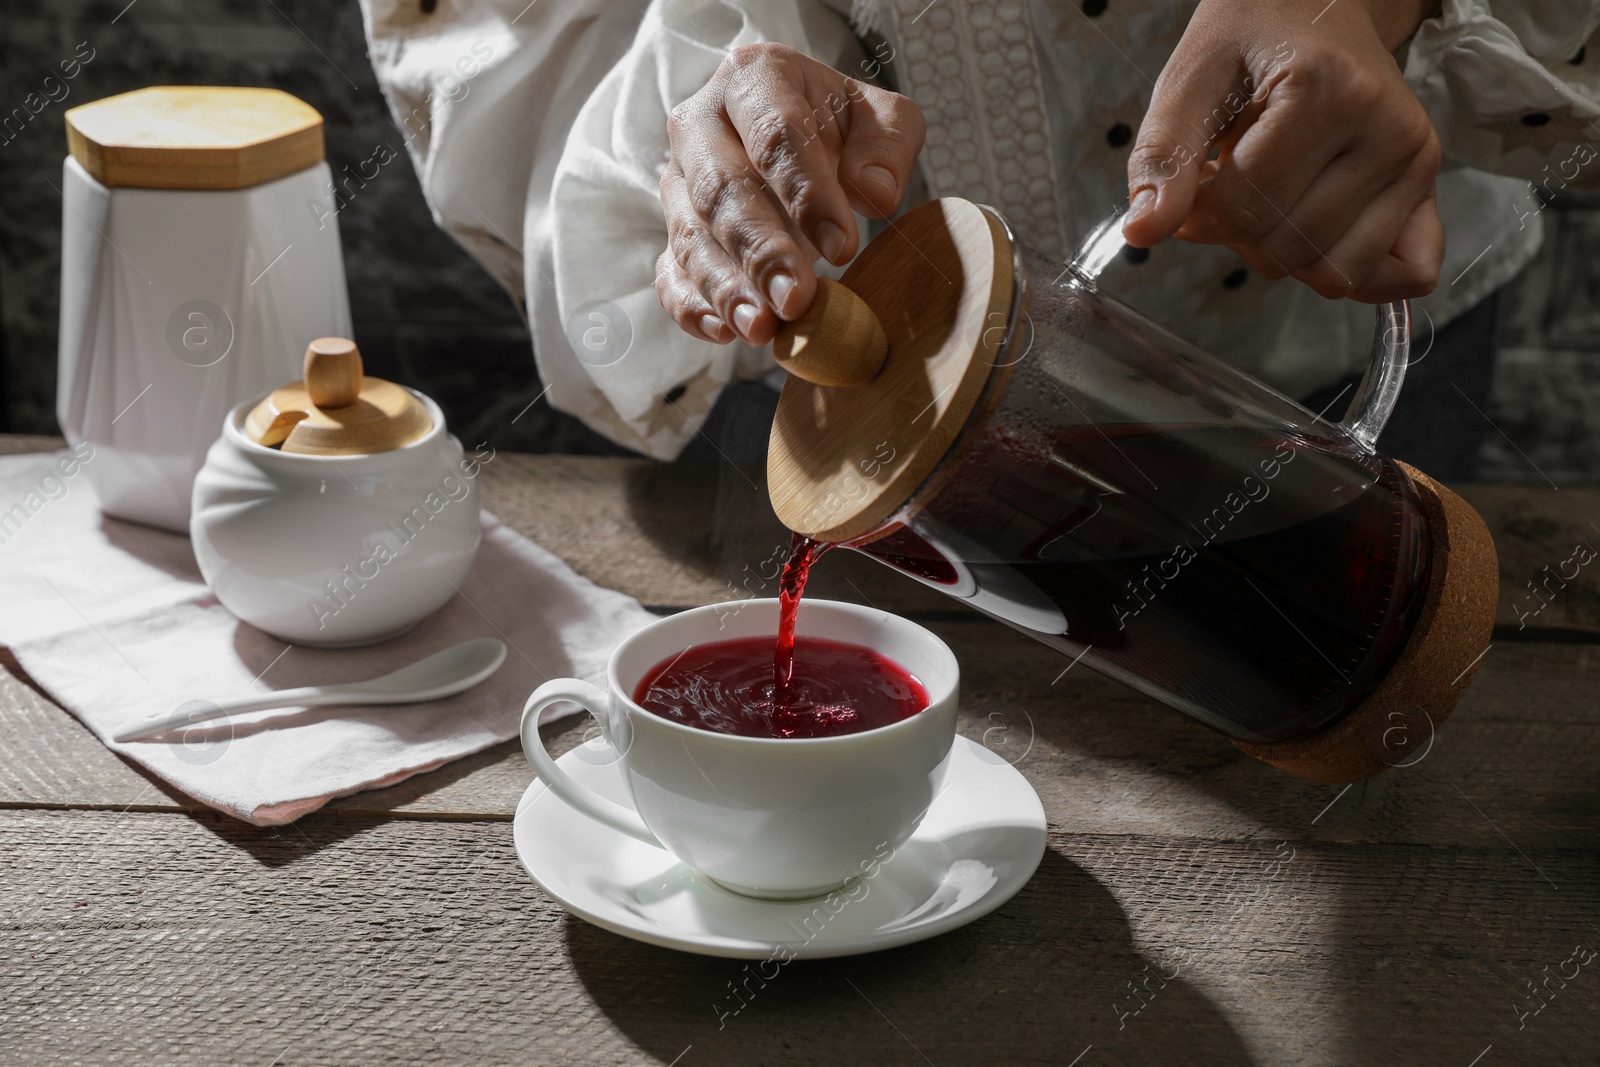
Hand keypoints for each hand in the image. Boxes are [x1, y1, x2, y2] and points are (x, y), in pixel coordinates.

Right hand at [656, 43, 925, 344]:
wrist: (796, 132)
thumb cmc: (837, 124)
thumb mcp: (880, 117)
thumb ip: (887, 147)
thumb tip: (875, 193)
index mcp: (754, 79)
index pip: (775, 136)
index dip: (807, 194)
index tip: (843, 249)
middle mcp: (701, 126)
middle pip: (722, 190)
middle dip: (760, 250)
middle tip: (795, 299)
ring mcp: (679, 182)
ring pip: (690, 236)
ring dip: (724, 287)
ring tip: (761, 328)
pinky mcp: (674, 231)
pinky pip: (670, 271)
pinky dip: (690, 306)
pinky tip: (723, 331)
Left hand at [1124, 0, 1444, 302]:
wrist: (1318, 4)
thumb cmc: (1251, 37)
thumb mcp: (1192, 77)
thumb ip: (1163, 155)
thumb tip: (1143, 232)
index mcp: (1330, 90)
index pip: (1246, 207)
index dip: (1200, 216)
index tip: (1195, 183)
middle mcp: (1388, 129)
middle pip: (1288, 248)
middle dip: (1240, 235)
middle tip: (1234, 184)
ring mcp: (1416, 160)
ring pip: (1334, 272)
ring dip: (1284, 254)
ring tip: (1271, 197)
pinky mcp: (1427, 184)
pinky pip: (1407, 273)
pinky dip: (1355, 273)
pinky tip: (1317, 238)